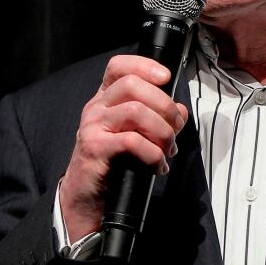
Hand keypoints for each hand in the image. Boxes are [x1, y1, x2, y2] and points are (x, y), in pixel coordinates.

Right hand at [58, 55, 187, 241]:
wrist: (85, 199)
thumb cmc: (113, 164)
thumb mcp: (136, 135)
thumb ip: (158, 119)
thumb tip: (180, 111)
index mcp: (106, 99)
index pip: (119, 67)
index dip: (144, 65)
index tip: (166, 77)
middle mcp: (96, 107)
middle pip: (132, 84)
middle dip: (163, 105)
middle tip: (175, 128)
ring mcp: (93, 126)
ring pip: (136, 111)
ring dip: (162, 131)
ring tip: (167, 150)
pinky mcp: (95, 149)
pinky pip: (132, 141)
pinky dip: (153, 154)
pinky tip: (157, 166)